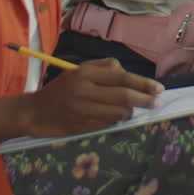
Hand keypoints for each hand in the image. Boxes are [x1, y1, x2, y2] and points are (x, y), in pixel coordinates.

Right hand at [18, 58, 162, 137]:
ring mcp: (82, 110)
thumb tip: (127, 72)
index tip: (158, 88)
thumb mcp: (79, 71)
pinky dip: (115, 122)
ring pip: (118, 113)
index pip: (122, 77)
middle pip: (123, 95)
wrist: (35, 112)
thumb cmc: (61, 89)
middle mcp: (84, 90)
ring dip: (129, 113)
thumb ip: (104, 67)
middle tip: (156, 102)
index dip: (143, 83)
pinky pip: (107, 124)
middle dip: (144, 99)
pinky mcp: (81, 126)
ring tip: (131, 111)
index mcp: (86, 73)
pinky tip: (114, 119)